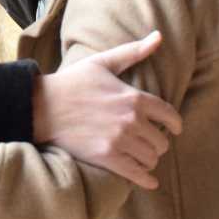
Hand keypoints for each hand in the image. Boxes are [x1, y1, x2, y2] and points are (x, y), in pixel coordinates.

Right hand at [33, 30, 181, 190]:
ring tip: (143, 157)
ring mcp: (120, 141)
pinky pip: (137, 174)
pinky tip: (149, 181)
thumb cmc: (73, 83)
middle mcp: (132, 120)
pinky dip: (146, 180)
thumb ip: (133, 52)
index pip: (169, 115)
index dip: (176, 124)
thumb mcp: (103, 63)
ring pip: (151, 158)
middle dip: (158, 142)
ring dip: (149, 159)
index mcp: (134, 97)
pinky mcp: (107, 158)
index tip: (175, 129)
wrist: (43, 107)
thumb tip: (158, 36)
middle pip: (161, 140)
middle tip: (150, 143)